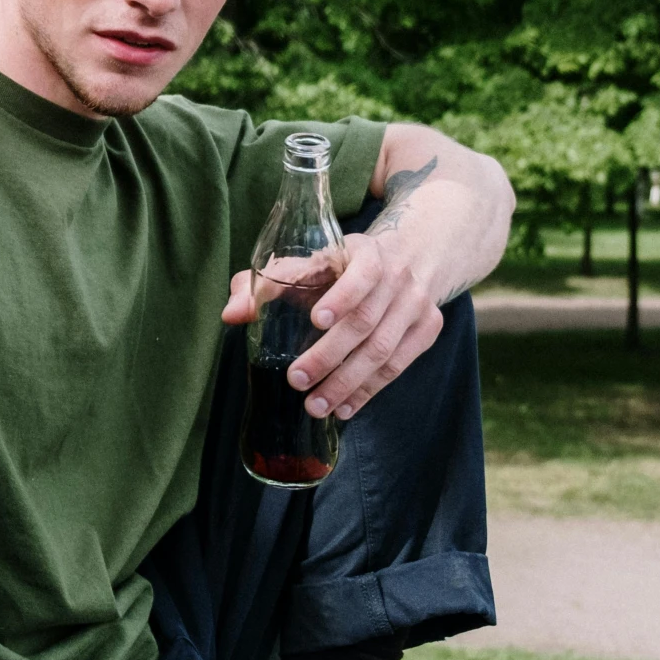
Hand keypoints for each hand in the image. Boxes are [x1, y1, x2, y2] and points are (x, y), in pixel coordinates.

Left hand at [221, 232, 444, 419]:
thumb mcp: (309, 263)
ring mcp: (416, 305)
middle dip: (330, 355)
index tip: (316, 319)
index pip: (361, 272)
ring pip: (383, 351)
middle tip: (297, 380)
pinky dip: (370, 391)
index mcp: (367, 252)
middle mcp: (398, 277)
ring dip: (348, 383)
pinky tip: (346, 407)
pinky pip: (398, 366)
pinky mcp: (427, 330)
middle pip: (367, 322)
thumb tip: (231, 314)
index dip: (342, 296)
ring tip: (316, 406)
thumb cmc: (342, 265)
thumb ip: (266, 284)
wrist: (411, 258)